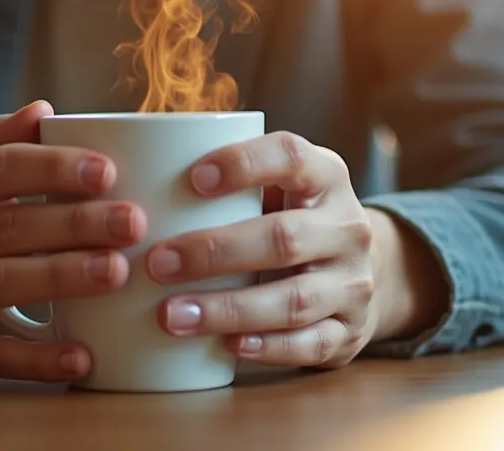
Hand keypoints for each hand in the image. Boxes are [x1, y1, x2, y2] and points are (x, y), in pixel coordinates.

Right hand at [0, 101, 146, 381]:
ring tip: (119, 271)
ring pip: (2, 282)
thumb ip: (0, 143)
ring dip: (63, 276)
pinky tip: (85, 354)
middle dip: (76, 223)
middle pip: (9, 227)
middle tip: (133, 222)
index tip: (108, 170)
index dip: (53, 168)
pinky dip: (39, 358)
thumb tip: (44, 108)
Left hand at [143, 132, 387, 368]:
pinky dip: (268, 347)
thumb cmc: (293, 219)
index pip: (291, 156)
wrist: (366, 270)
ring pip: (294, 299)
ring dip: (228, 308)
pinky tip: (227, 345)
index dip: (243, 164)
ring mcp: (353, 282)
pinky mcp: (350, 331)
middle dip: (215, 251)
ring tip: (171, 315)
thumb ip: (229, 183)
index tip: (191, 179)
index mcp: (325, 177)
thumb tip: (137, 180)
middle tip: (157, 263)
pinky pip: (310, 344)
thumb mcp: (278, 188)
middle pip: (284, 237)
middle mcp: (347, 227)